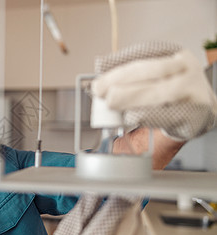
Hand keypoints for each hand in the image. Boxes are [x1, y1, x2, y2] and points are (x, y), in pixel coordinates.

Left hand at [92, 41, 216, 140]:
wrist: (201, 112)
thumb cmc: (171, 92)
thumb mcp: (154, 76)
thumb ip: (130, 71)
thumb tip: (101, 65)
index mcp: (175, 54)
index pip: (145, 53)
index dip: (119, 63)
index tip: (98, 76)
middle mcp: (187, 69)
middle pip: (152, 71)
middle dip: (122, 80)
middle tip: (101, 92)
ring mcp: (194, 90)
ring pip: (161, 92)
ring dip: (132, 98)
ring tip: (112, 103)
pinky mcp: (196, 113)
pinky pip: (170, 115)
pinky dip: (148, 115)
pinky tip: (132, 116)